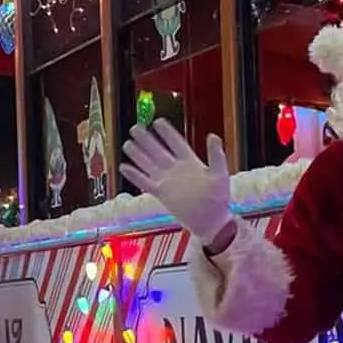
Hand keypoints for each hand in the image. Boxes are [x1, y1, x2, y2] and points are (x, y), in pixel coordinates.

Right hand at [120, 119, 233, 244]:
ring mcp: (167, 181)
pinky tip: (123, 167)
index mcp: (190, 162)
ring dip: (138, 154)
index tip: (158, 121)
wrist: (211, 220)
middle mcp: (176, 169)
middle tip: (135, 128)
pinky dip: (134, 175)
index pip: (176, 143)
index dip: (167, 133)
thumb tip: (213, 135)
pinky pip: (145, 182)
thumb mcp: (219, 174)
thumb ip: (216, 155)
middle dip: (146, 139)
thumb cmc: (219, 198)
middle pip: (158, 151)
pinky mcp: (161, 193)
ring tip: (126, 143)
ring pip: (149, 164)